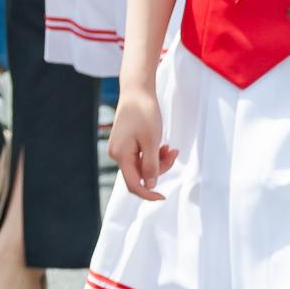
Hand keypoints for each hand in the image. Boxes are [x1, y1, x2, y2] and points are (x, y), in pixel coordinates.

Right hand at [108, 85, 178, 200]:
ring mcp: (120, 149)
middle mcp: (116, 154)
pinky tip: (162, 145)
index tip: (163, 197)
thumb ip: (151, 166)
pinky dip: (153, 154)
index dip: (148, 193)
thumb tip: (150, 184)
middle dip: (159, 169)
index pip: (133, 184)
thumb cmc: (144, 114)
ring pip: (142, 166)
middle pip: (140, 174)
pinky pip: (140, 157)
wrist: (136, 92)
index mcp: (120, 155)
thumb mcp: (152, 142)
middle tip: (173, 154)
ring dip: (158, 161)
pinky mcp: (125, 144)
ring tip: (170, 148)